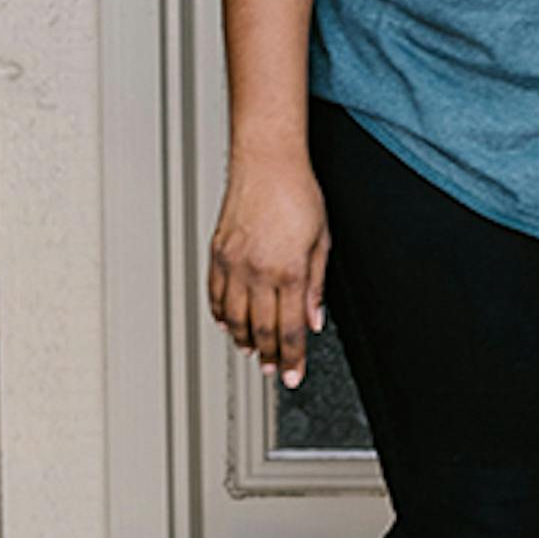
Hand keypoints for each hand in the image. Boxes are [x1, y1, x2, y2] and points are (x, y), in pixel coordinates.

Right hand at [208, 154, 328, 385]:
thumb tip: (315, 318)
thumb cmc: (298, 193)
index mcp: (289, 271)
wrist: (266, 162)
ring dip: (244, 340)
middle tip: (274, 370)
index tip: (294, 375)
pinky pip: (216, 295)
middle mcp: (258, 272)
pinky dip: (222, 314)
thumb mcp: (322, 240)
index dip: (293, 357)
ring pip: (235, 318)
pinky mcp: (218, 253)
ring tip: (252, 352)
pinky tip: (228, 323)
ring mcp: (233, 264)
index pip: (291, 329)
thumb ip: (317, 284)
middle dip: (270, 355)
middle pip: (261, 329)